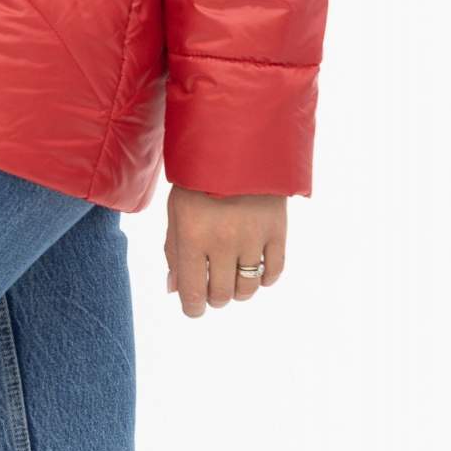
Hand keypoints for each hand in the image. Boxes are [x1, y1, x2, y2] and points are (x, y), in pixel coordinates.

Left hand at [165, 187, 285, 315]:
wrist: (238, 143)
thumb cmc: (199, 178)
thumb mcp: (177, 209)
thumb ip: (174, 250)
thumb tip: (175, 290)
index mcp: (191, 236)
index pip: (192, 292)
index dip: (193, 307)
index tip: (194, 307)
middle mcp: (222, 242)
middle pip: (221, 294)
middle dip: (214, 296)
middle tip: (213, 285)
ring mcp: (252, 238)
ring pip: (247, 288)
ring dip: (239, 291)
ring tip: (234, 277)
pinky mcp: (277, 231)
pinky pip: (273, 272)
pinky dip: (264, 278)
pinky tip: (255, 268)